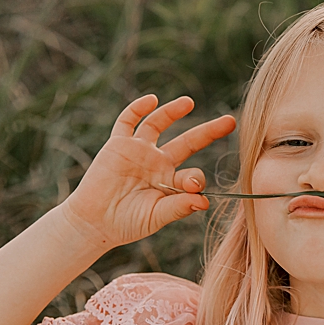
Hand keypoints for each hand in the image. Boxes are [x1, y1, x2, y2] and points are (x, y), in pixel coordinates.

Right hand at [58, 95, 234, 248]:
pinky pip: (128, 121)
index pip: (192, 173)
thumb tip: (204, 201)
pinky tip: (152, 100)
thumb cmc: (126, 223)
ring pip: (159, 124)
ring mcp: (138, 151)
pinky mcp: (118, 145)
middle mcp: (157, 163)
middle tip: (230, 122)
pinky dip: (138, 109)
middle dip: (208, 132)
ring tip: (189, 102)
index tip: (192, 186)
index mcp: (170, 182)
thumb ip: (179, 207)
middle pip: (188, 141)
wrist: (93, 222)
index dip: (195, 179)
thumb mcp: (156, 216)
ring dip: (173, 111)